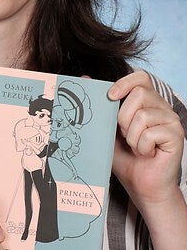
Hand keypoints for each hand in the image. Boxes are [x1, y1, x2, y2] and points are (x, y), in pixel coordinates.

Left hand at [108, 71, 183, 206]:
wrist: (141, 185)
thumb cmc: (125, 156)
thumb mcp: (107, 127)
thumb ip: (99, 103)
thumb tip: (84, 76)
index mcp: (147, 101)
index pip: (140, 77)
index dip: (124, 83)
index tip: (110, 97)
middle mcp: (162, 107)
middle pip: (139, 93)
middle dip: (123, 116)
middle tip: (125, 134)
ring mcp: (171, 121)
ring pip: (143, 115)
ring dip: (131, 136)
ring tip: (136, 146)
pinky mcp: (176, 136)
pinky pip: (150, 133)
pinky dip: (141, 147)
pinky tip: (146, 154)